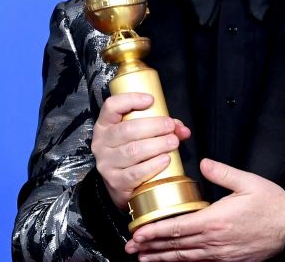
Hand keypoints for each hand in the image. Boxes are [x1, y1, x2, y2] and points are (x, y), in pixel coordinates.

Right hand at [91, 92, 191, 209]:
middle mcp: (102, 143)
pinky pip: (135, 172)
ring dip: (157, 145)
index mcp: (105, 125)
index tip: (151, 100)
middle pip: (127, 130)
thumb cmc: (132, 152)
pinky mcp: (116, 181)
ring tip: (173, 142)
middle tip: (170, 127)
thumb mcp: (140, 134)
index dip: (131, 100)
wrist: (119, 184)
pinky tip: (165, 159)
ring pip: (133, 151)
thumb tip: (183, 129)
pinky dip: (153, 165)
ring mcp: (107, 163)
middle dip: (154, 126)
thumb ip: (161, 127)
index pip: (111, 106)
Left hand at [125, 158, 284, 260]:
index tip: (137, 233)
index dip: (154, 231)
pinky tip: (172, 261)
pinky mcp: (227, 260)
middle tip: (131, 247)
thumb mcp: (248, 182)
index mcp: (215, 220)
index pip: (177, 228)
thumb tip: (204, 163)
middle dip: (150, 247)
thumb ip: (222, 172)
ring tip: (144, 258)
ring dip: (162, 258)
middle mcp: (214, 241)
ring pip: (184, 258)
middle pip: (175, 246)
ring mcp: (220, 254)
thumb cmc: (272, 206)